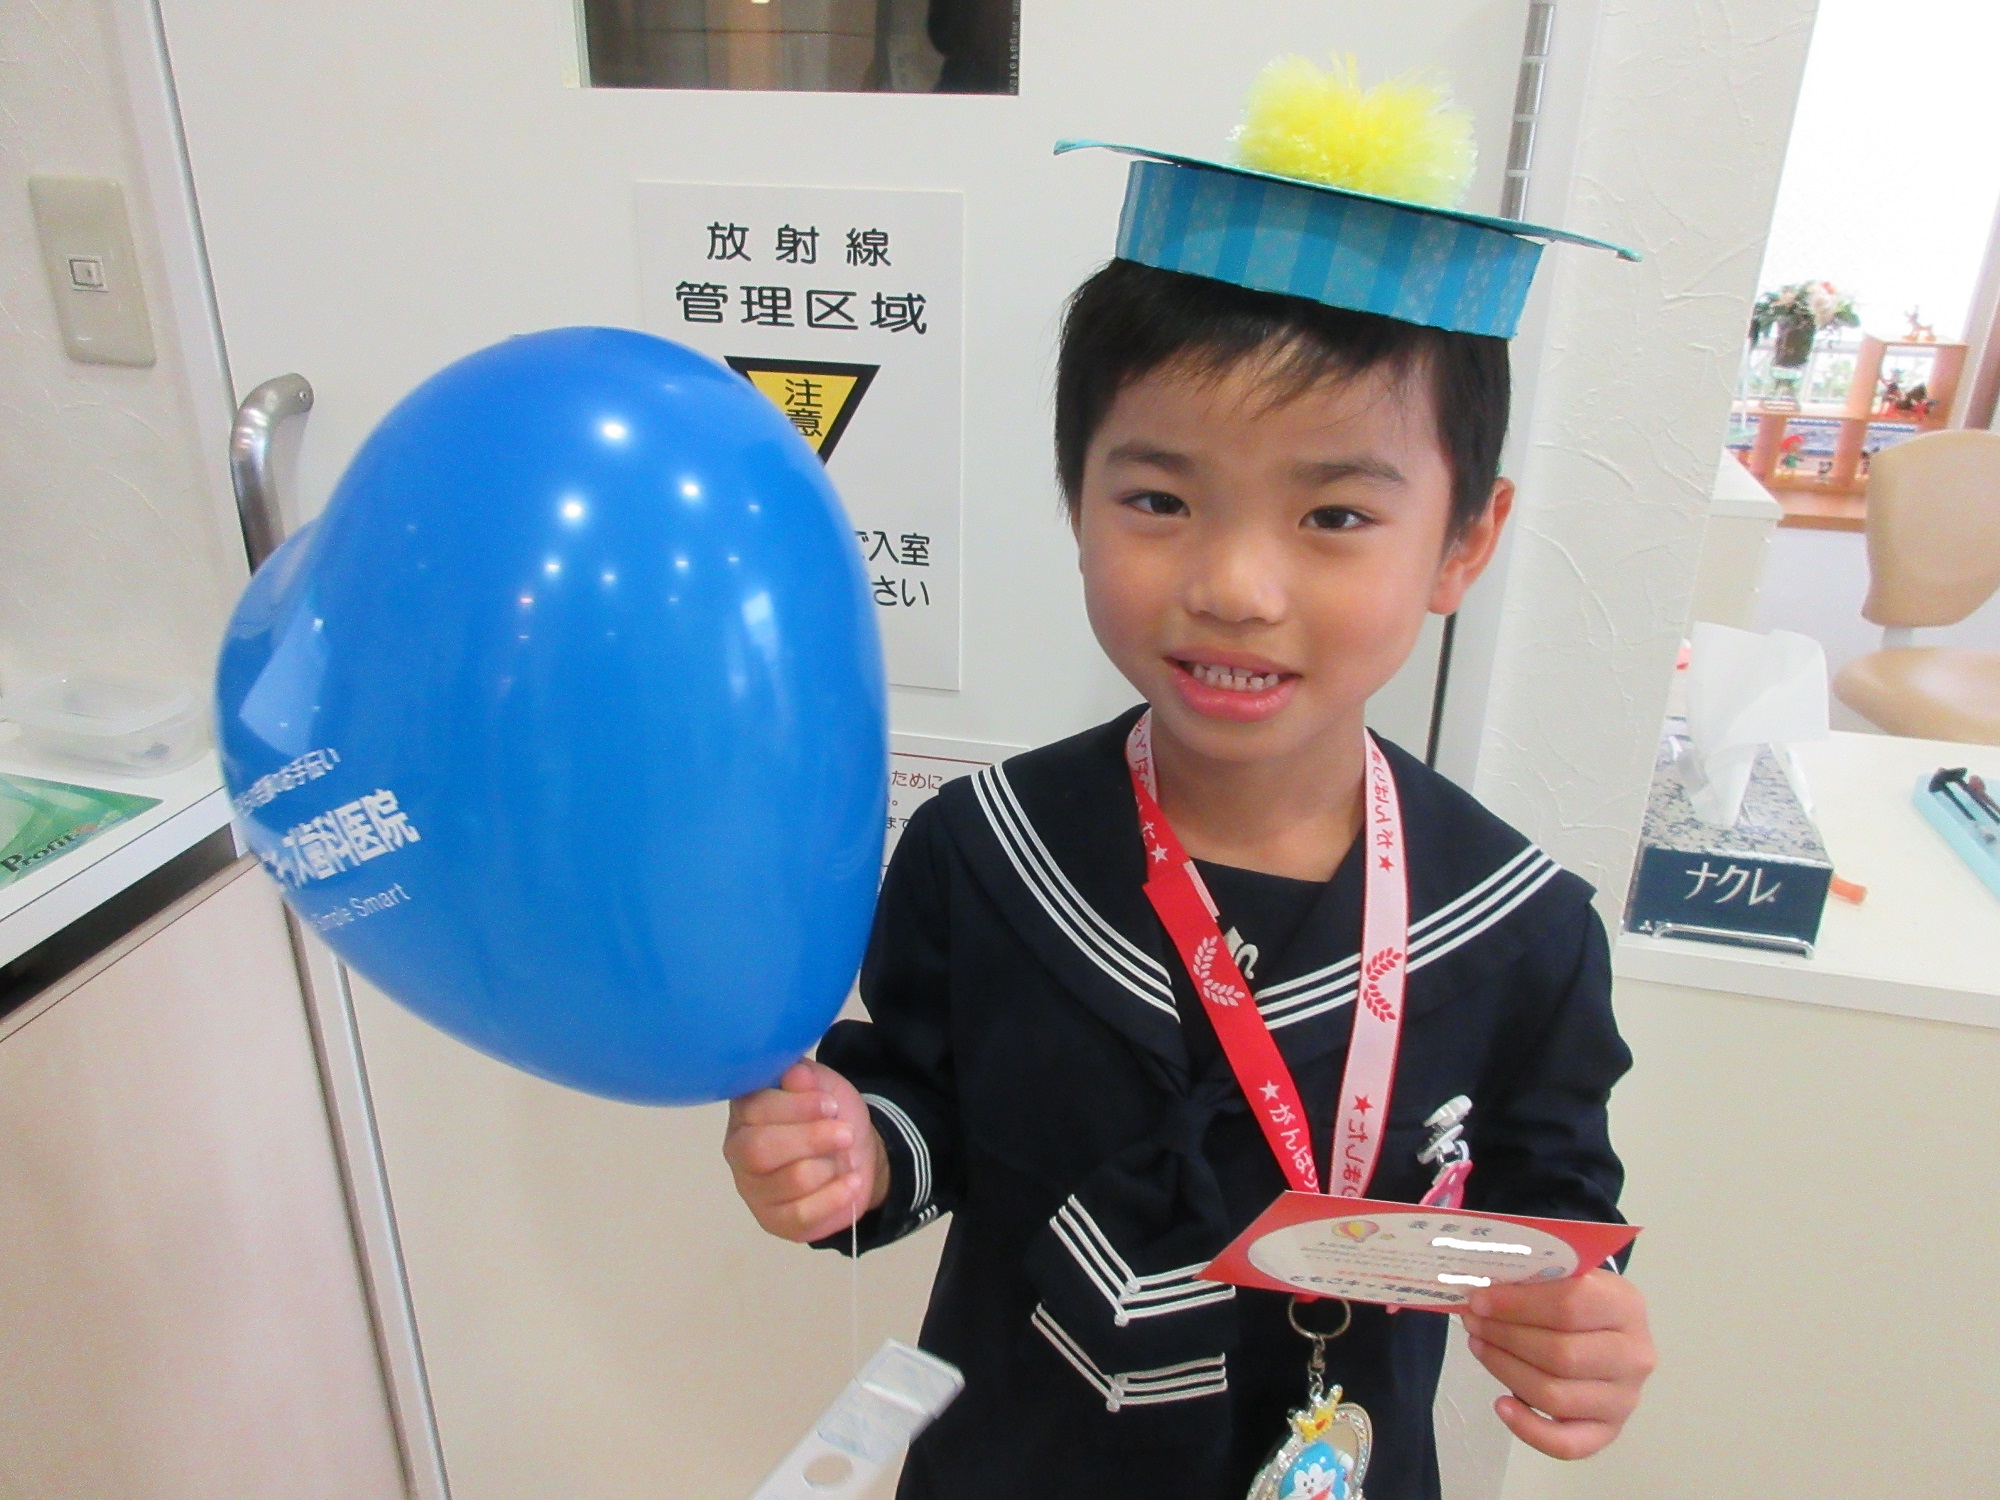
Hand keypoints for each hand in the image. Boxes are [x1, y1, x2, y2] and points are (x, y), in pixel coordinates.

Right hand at [724, 1060, 888, 1242]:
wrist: (853, 1153)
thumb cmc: (829, 1114)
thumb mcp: (823, 1085)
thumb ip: (807, 1077)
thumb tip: (795, 1074)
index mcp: (745, 1111)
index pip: (755, 1109)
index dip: (796, 1107)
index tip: (830, 1105)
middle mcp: (739, 1150)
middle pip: (760, 1150)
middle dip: (811, 1140)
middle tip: (846, 1134)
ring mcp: (753, 1189)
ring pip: (788, 1181)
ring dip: (829, 1167)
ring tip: (848, 1158)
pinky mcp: (773, 1220)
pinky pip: (801, 1214)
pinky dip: (834, 1197)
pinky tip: (851, 1183)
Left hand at [1462, 1269, 1655, 1459]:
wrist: (1610, 1330)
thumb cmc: (1580, 1299)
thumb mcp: (1567, 1276)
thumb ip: (1535, 1278)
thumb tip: (1482, 1288)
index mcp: (1626, 1306)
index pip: (1571, 1304)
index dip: (1518, 1304)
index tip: (1478, 1300)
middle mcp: (1634, 1356)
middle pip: (1561, 1353)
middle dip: (1505, 1336)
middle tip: (1473, 1322)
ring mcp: (1623, 1399)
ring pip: (1555, 1394)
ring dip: (1505, 1370)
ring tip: (1479, 1346)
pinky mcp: (1608, 1431)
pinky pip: (1568, 1444)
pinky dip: (1529, 1428)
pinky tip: (1501, 1404)